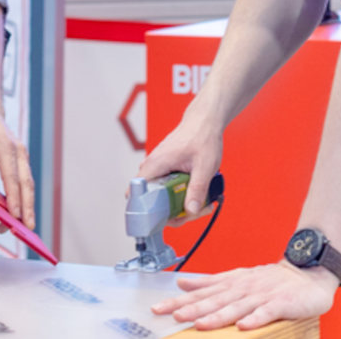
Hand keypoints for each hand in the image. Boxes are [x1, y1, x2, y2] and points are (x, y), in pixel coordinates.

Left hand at [0, 104, 34, 230]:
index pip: (10, 176)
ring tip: (25, 227)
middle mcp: (18, 152)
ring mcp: (22, 156)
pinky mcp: (20, 161)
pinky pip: (24, 181)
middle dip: (28, 207)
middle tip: (28, 228)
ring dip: (27, 206)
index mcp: (5, 146)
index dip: (13, 197)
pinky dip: (23, 198)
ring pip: (28, 184)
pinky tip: (18, 213)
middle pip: (26, 184)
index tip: (13, 215)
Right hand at [135, 106, 222, 222]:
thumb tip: (191, 210)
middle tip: (194, 211)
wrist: (205, 121)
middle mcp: (153, 167)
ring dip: (179, 205)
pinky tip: (198, 195)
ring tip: (201, 203)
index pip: (135, 193)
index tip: (163, 219)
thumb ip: (197, 189)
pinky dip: (181, 195)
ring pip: (161, 196)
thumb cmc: (202, 137)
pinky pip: (168, 188)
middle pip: (152, 200)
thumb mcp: (205, 166)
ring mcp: (159, 168)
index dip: (145, 210)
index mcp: (156, 164)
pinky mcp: (166, 169)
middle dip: (173, 212)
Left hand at [152, 262, 338, 330]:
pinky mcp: (281, 303)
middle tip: (173, 315)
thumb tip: (181, 283)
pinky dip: (255, 318)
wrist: (307, 273)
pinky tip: (242, 326)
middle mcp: (243, 289)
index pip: (201, 293)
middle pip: (214, 300)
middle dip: (192, 308)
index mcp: (231, 284)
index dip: (180, 301)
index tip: (158, 308)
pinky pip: (266, 312)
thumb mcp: (235, 277)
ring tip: (200, 324)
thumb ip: (209, 282)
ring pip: (236, 307)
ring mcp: (261, 296)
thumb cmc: (270, 280)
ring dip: (218, 316)